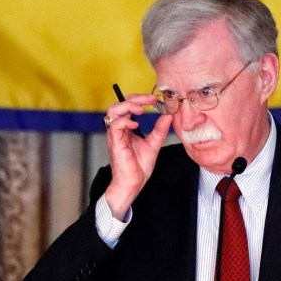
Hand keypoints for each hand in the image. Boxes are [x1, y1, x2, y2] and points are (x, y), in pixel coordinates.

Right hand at [103, 93, 171, 219]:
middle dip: (134, 98)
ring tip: (141, 109)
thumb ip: (159, 130)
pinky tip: (135, 124)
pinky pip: (115, 126)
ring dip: (128, 105)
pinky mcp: (115, 143)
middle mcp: (118, 129)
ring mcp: (115, 135)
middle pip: (118, 104)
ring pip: (113, 111)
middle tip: (150, 99)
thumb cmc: (139, 166)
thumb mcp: (154, 144)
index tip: (154, 99)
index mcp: (126, 128)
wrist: (133, 183)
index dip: (139, 99)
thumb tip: (168, 116)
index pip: (127, 106)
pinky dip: (125, 121)